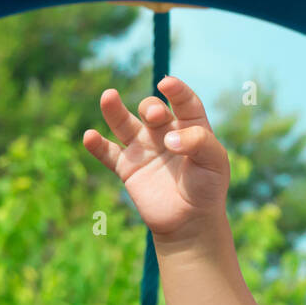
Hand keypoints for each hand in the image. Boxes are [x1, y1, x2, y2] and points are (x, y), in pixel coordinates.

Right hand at [82, 76, 229, 237]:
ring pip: (124, 124)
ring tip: (108, 96)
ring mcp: (144, 149)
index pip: (184, 102)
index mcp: (191, 127)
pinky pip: (108, 153)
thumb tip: (169, 139)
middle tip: (155, 116)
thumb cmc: (208, 187)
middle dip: (151, 107)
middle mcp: (165, 133)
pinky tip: (90, 136)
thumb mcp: (214, 162)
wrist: (191, 221)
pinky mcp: (127, 168)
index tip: (167, 83)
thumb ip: (198, 142)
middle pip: (152, 110)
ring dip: (114, 110)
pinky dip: (97, 145)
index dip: (177, 90)